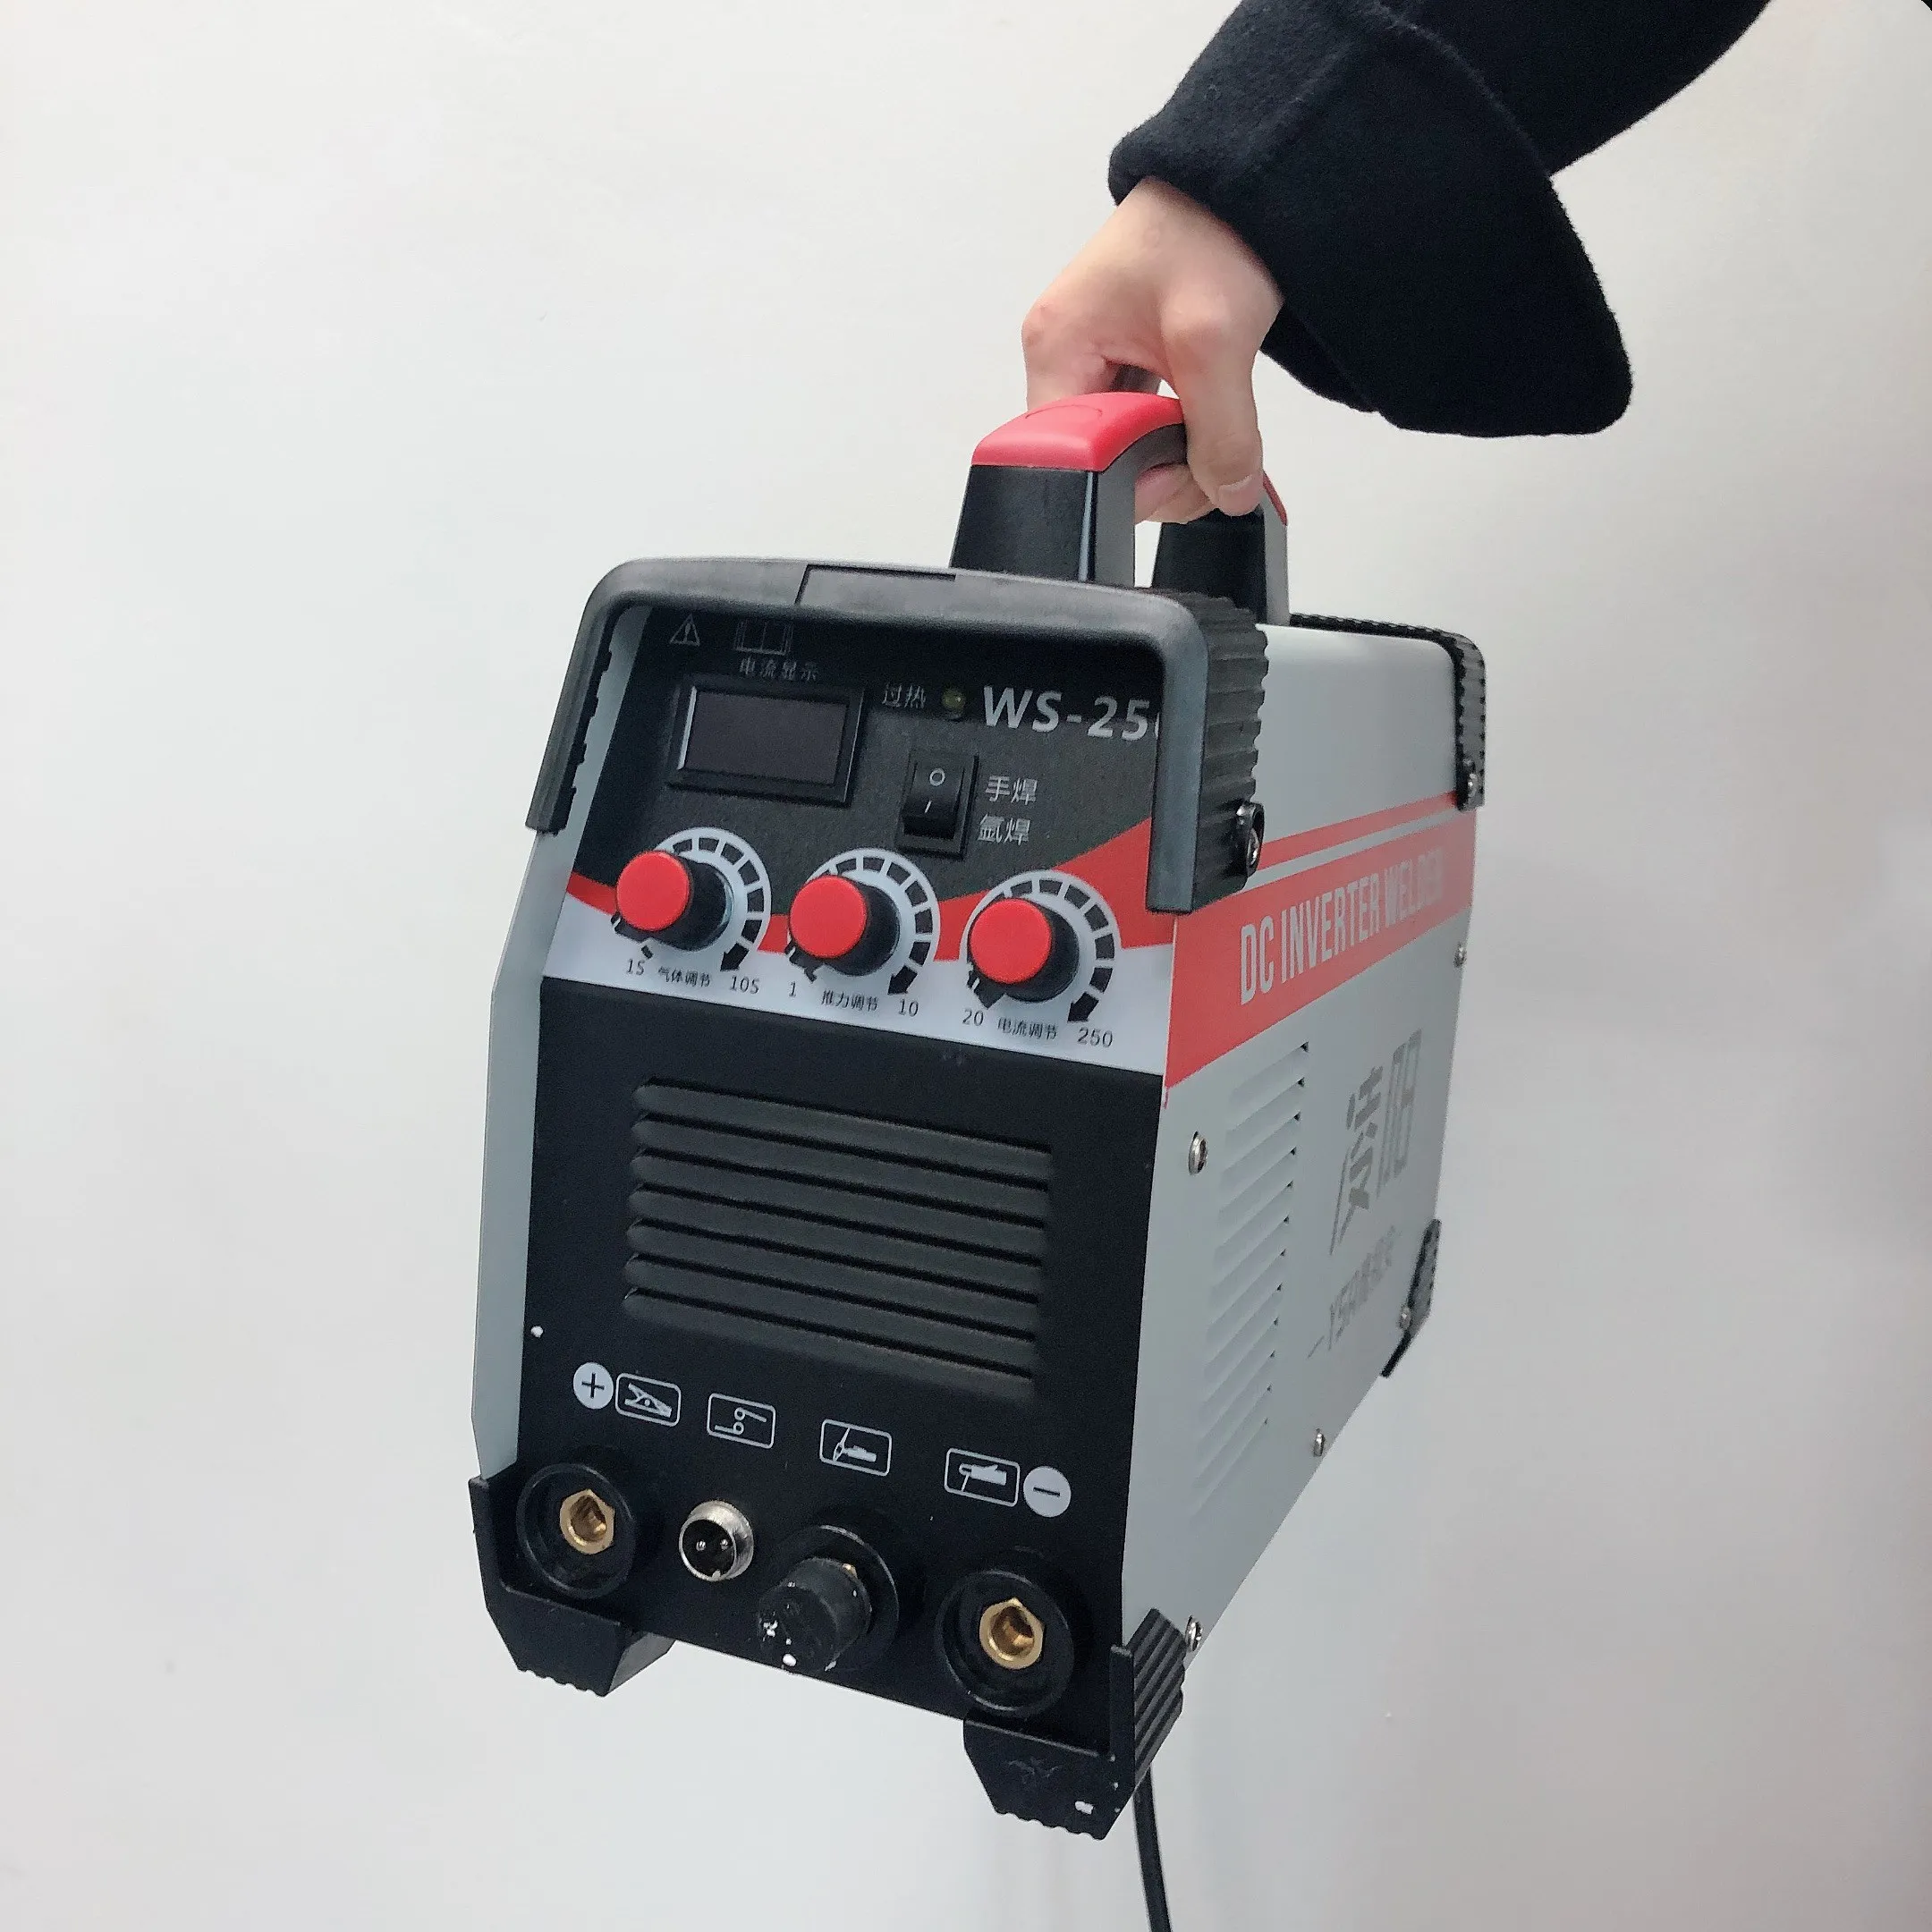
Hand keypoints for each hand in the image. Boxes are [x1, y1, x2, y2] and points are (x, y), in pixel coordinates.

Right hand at [1022, 180, 1282, 521]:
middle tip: (1212, 449)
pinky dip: (1186, 429)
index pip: (1068, 460)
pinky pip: (1148, 426)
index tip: (1179, 469)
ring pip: (1127, 451)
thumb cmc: (1210, 226)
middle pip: (1097, 463)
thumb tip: (1228, 494)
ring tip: (1215, 411)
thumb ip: (1222, 432)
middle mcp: (1066, 358)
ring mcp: (1097, 362)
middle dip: (1159, 470)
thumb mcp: (1216, 337)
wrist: (1244, 177)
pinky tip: (1209, 404)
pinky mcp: (1131, 362)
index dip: (1125, 482)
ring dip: (1178, 450)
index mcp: (1058, 348)